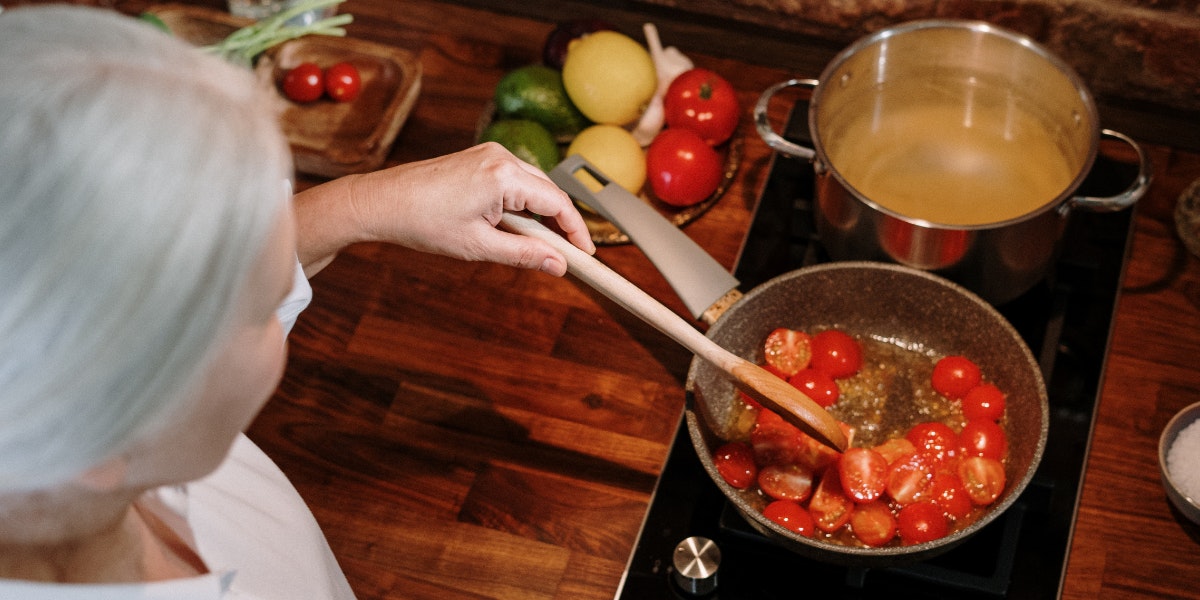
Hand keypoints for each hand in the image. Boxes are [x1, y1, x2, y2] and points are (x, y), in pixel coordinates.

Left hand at [295, 143, 594, 276]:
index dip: (576, 230)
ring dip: (541, 214)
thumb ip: (525, 254)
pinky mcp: (479, 156)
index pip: (558, 203)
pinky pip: (514, 179)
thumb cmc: (422, 222)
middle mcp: (501, 156)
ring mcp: (489, 153)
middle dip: (561, 223)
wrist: (381, 202)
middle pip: (549, 191)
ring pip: (533, 185)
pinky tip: (517, 226)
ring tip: (541, 246)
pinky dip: (522, 202)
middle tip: (568, 255)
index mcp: (504, 175)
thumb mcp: (479, 246)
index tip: (585, 253)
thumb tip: (558, 265)